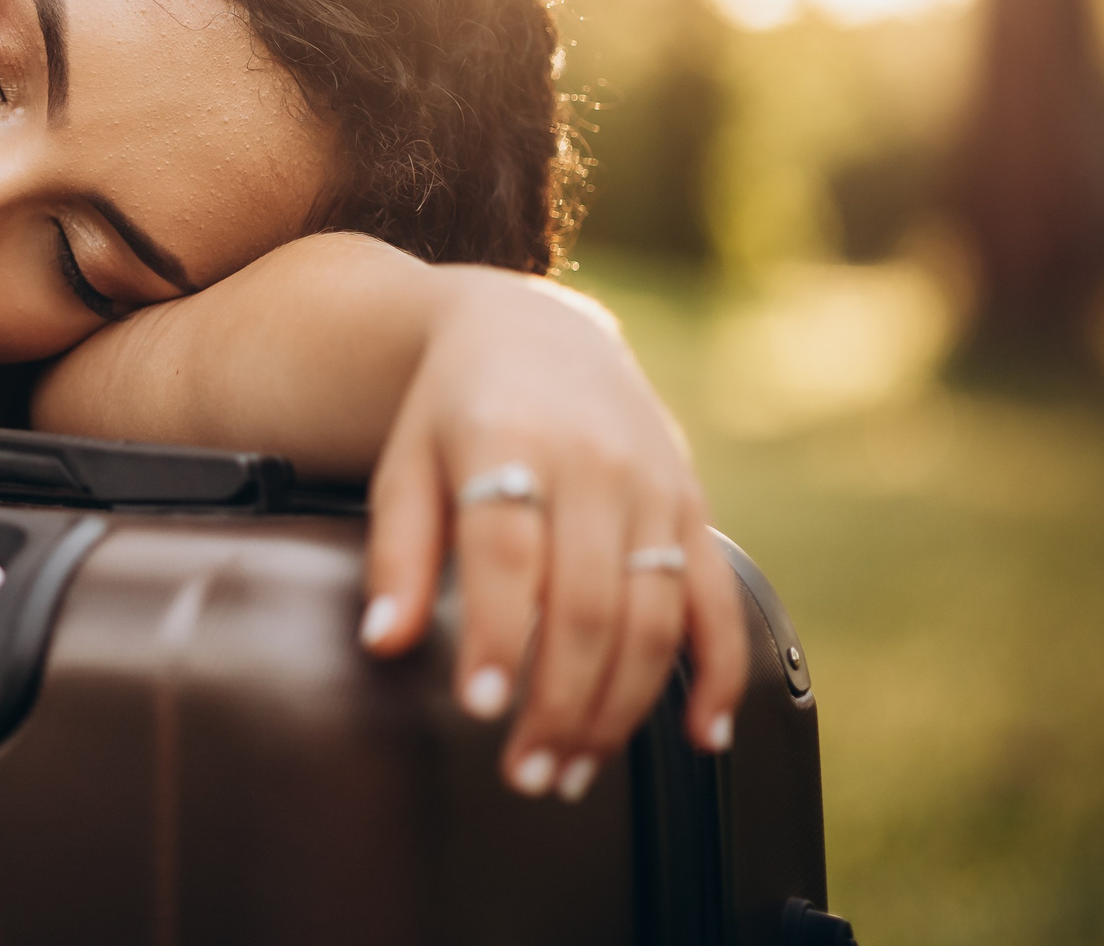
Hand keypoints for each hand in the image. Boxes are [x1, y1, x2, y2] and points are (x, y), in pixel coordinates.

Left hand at [358, 269, 748, 798]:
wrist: (533, 330)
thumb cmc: (453, 410)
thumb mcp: (404, 461)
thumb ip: (396, 553)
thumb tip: (382, 641)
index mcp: (507, 437)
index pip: (507, 550)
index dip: (496, 633)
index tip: (480, 707)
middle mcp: (592, 460)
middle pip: (588, 601)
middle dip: (559, 700)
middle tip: (527, 772)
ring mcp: (654, 484)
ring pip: (654, 616)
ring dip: (621, 707)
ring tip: (574, 770)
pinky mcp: (693, 507)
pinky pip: (720, 600)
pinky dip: (720, 673)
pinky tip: (700, 735)